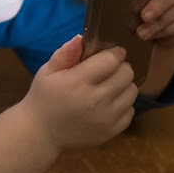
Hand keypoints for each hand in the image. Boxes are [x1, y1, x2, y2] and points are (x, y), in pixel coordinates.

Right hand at [19, 35, 137, 151]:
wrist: (41, 133)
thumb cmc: (43, 98)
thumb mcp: (47, 72)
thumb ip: (65, 54)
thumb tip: (81, 38)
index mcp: (78, 82)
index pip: (111, 60)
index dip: (115, 53)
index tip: (113, 52)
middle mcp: (96, 100)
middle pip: (126, 74)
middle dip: (121, 67)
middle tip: (110, 69)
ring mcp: (106, 118)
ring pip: (132, 92)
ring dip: (124, 85)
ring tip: (110, 86)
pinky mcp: (111, 132)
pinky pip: (130, 111)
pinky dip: (123, 104)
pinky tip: (109, 103)